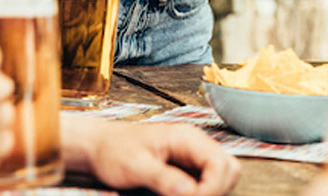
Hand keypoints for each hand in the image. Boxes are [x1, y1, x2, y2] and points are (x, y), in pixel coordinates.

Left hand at [64, 116, 239, 195]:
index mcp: (185, 137)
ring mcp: (192, 154)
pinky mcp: (186, 165)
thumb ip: (163, 178)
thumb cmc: (113, 150)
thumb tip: (190, 192)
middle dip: (216, 190)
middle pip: (228, 168)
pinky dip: (204, 190)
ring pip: (222, 173)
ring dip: (213, 190)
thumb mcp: (135, 166)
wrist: (99, 146)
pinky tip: (186, 195)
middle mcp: (194, 143)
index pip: (219, 162)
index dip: (212, 187)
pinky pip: (207, 178)